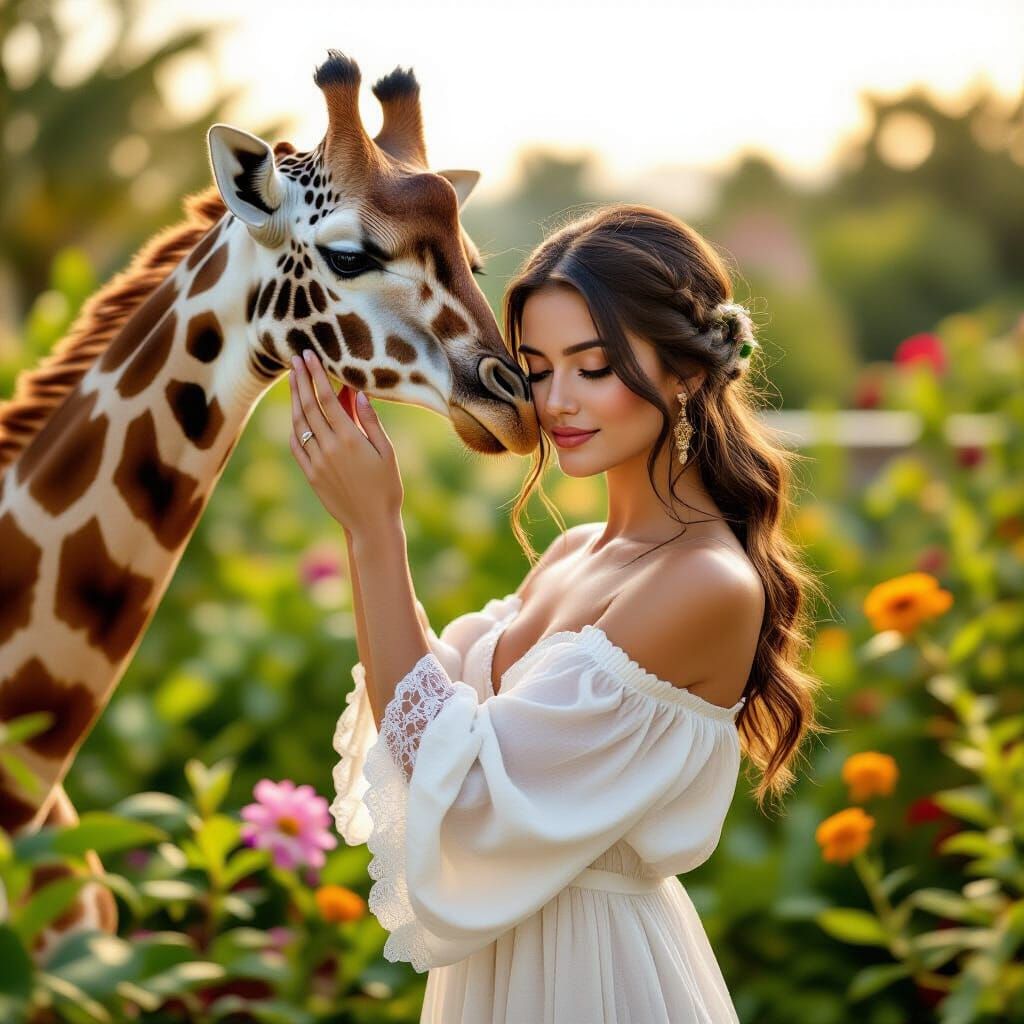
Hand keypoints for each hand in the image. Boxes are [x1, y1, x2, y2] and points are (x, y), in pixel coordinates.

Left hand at [288, 350, 403, 536]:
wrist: (371, 523)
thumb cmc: (386, 487)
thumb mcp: (387, 452)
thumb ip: (370, 421)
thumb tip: (358, 393)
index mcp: (350, 439)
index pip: (327, 399)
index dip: (317, 376)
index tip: (309, 356)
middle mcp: (328, 447)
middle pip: (308, 406)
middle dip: (301, 380)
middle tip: (295, 359)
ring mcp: (316, 461)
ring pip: (299, 423)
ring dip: (294, 399)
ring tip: (293, 380)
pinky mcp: (310, 474)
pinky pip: (296, 444)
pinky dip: (294, 426)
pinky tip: (295, 414)